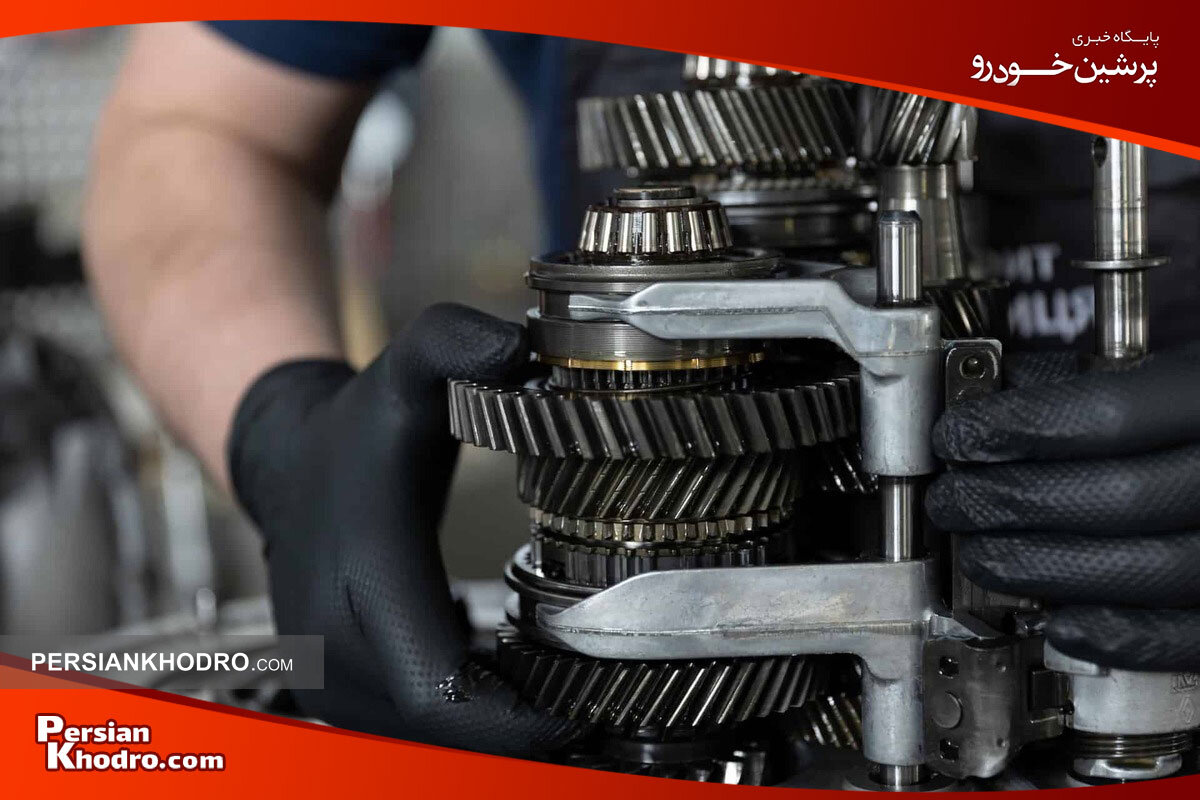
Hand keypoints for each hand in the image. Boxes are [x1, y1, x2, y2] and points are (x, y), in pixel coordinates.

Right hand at [227, 303, 583, 755]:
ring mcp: (326, 677)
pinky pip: (409, 731)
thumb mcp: (407, 367)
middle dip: (517, 733)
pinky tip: (510, 691)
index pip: (435, 690)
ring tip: (561, 701)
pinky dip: (462, 722)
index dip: (508, 723)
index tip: (575, 721)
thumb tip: (521, 347)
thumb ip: (457, 340)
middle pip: (440, 731)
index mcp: (362, 578)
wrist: (291, 464)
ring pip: (424, 742)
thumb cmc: (359, 428)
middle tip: (593, 711)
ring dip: (492, 731)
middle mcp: (332, 644)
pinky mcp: (335, 691)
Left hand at [926, 348, 1199, 670]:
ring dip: (1040, 569)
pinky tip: (1057, 622)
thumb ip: (1095, 381)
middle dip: (1008, 503)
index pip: (1108, 416)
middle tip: (954, 501)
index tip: (957, 437)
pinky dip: (1117, 637)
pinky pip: (1189, 639)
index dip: (1014, 430)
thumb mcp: (1175, 370)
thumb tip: (994, 401)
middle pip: (1115, 498)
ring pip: (1147, 572)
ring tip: (982, 556)